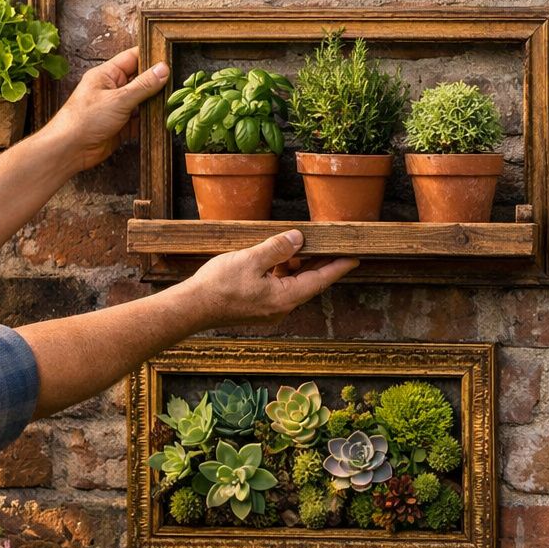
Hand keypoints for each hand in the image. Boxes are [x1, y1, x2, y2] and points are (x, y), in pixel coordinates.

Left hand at [40, 47, 169, 173]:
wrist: (70, 149)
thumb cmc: (85, 119)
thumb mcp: (119, 98)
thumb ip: (143, 85)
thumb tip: (162, 70)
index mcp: (106, 74)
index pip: (132, 58)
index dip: (151, 57)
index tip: (170, 58)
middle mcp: (112, 89)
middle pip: (140, 80)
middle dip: (156, 82)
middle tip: (176, 83)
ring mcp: (116, 108)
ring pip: (142, 101)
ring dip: (154, 104)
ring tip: (173, 102)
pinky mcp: (120, 126)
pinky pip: (140, 120)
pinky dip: (150, 121)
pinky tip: (162, 121)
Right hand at [184, 231, 357, 328]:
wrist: (192, 308)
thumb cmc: (218, 286)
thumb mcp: (251, 259)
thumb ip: (278, 248)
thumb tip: (299, 239)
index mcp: (285, 297)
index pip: (320, 280)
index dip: (338, 267)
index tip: (355, 257)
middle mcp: (282, 306)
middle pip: (309, 282)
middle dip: (320, 262)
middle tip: (332, 244)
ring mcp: (270, 308)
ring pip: (293, 283)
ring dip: (297, 265)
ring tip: (298, 244)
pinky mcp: (259, 306)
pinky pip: (280, 286)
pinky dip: (283, 271)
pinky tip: (276, 256)